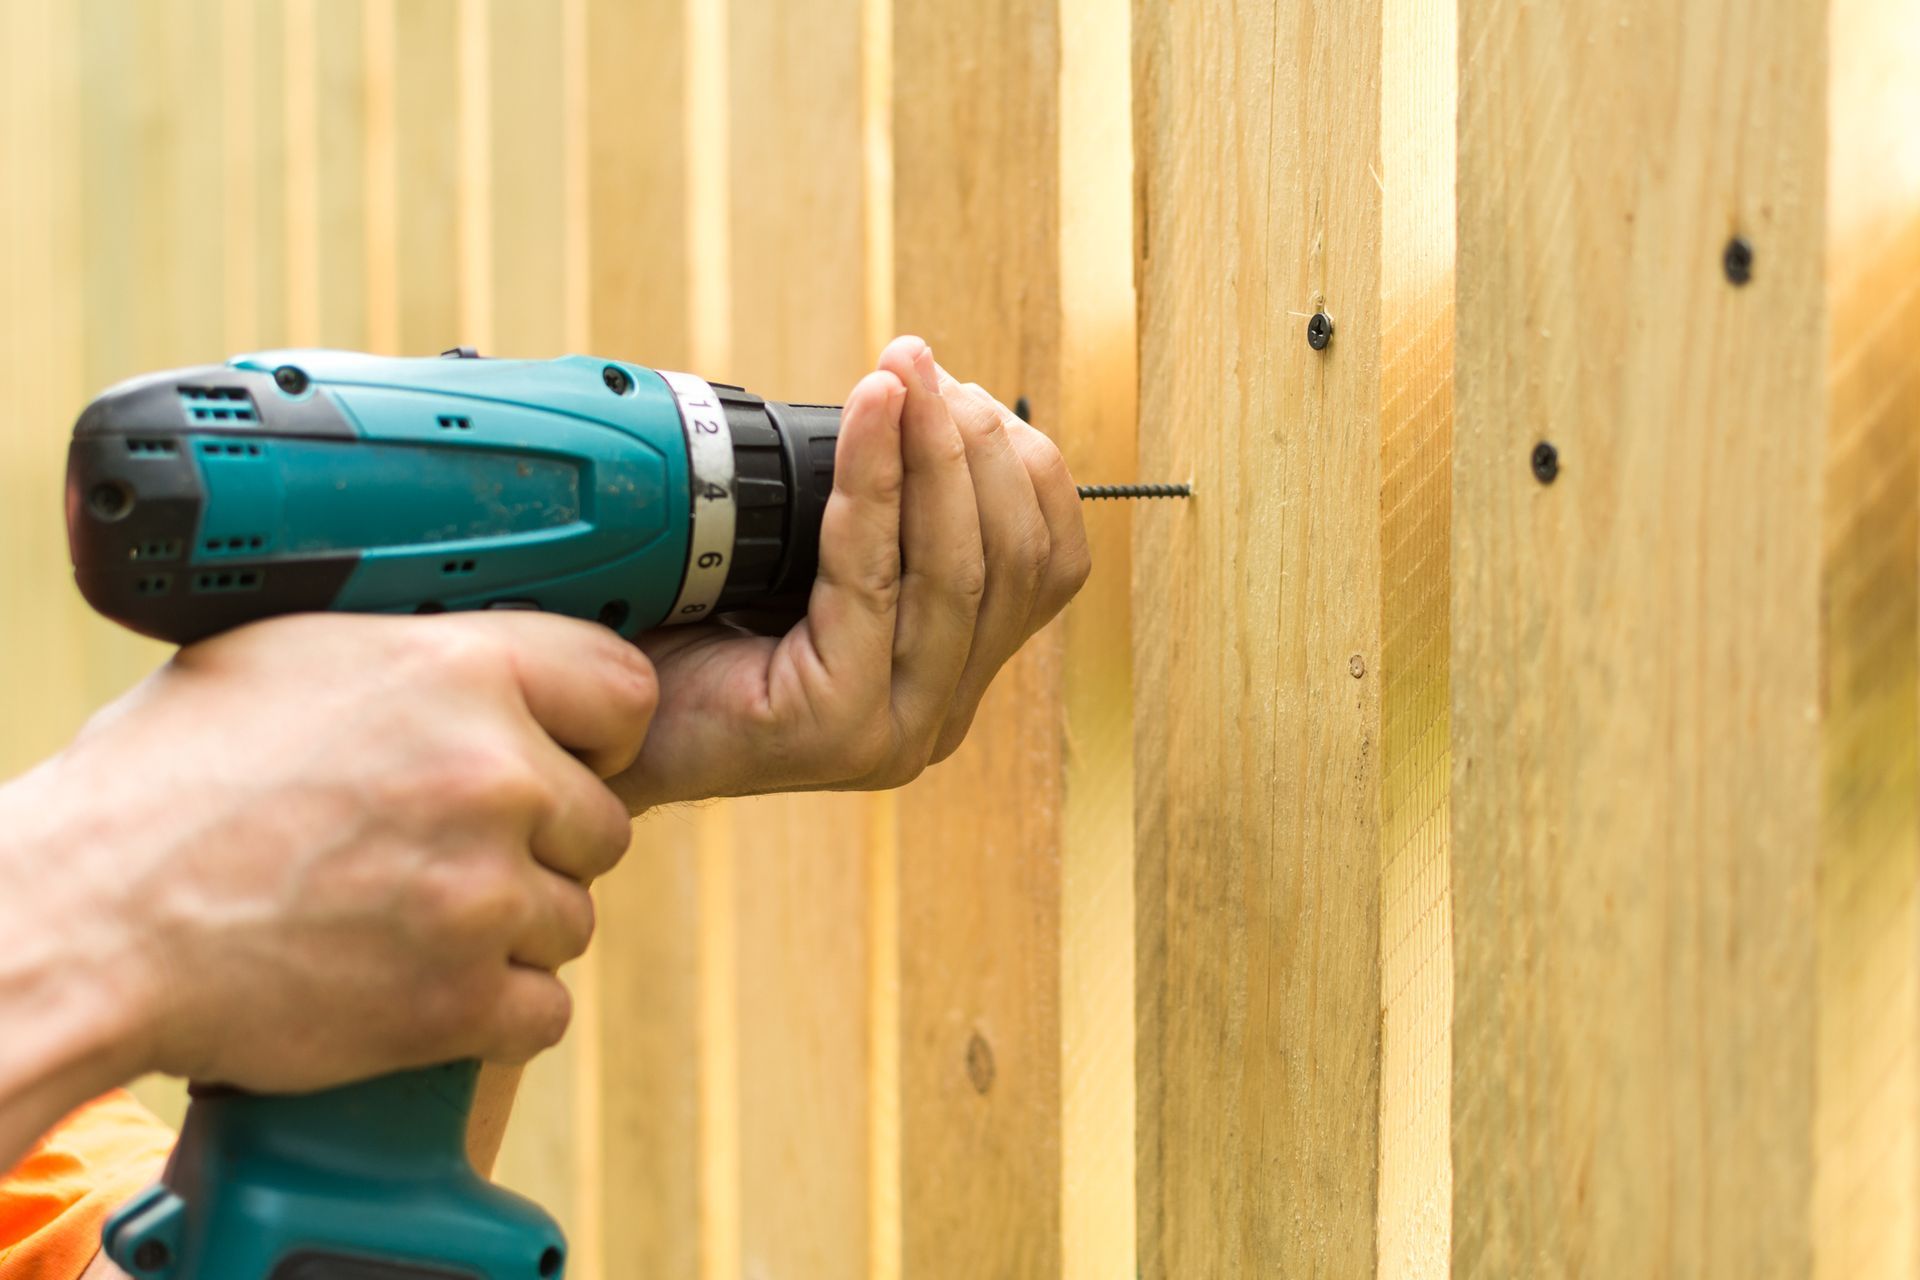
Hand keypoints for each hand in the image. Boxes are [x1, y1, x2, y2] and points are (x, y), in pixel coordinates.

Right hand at [3, 611, 652, 1099]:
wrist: (82, 921)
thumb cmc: (164, 783)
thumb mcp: (292, 657)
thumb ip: (421, 656)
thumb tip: (490, 664)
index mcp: (461, 670)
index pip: (625, 692)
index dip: (597, 731)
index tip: (566, 756)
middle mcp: (492, 776)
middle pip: (603, 821)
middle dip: (543, 841)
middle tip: (448, 851)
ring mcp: (481, 895)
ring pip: (572, 918)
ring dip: (512, 927)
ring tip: (408, 915)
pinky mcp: (457, 1002)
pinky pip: (543, 1009)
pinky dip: (491, 1008)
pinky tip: (417, 981)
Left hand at [614, 335, 1090, 808]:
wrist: (593, 715)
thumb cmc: (687, 633)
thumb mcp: (811, 564)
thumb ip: (882, 522)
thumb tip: (922, 398)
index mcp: (947, 676)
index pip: (1047, 567)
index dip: (1025, 467)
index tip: (965, 390)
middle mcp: (937, 714)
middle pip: (1014, 562)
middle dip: (978, 444)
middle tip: (922, 364)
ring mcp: (895, 730)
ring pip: (958, 569)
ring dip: (934, 452)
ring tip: (901, 373)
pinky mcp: (838, 726)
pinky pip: (875, 579)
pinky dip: (878, 481)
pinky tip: (868, 414)